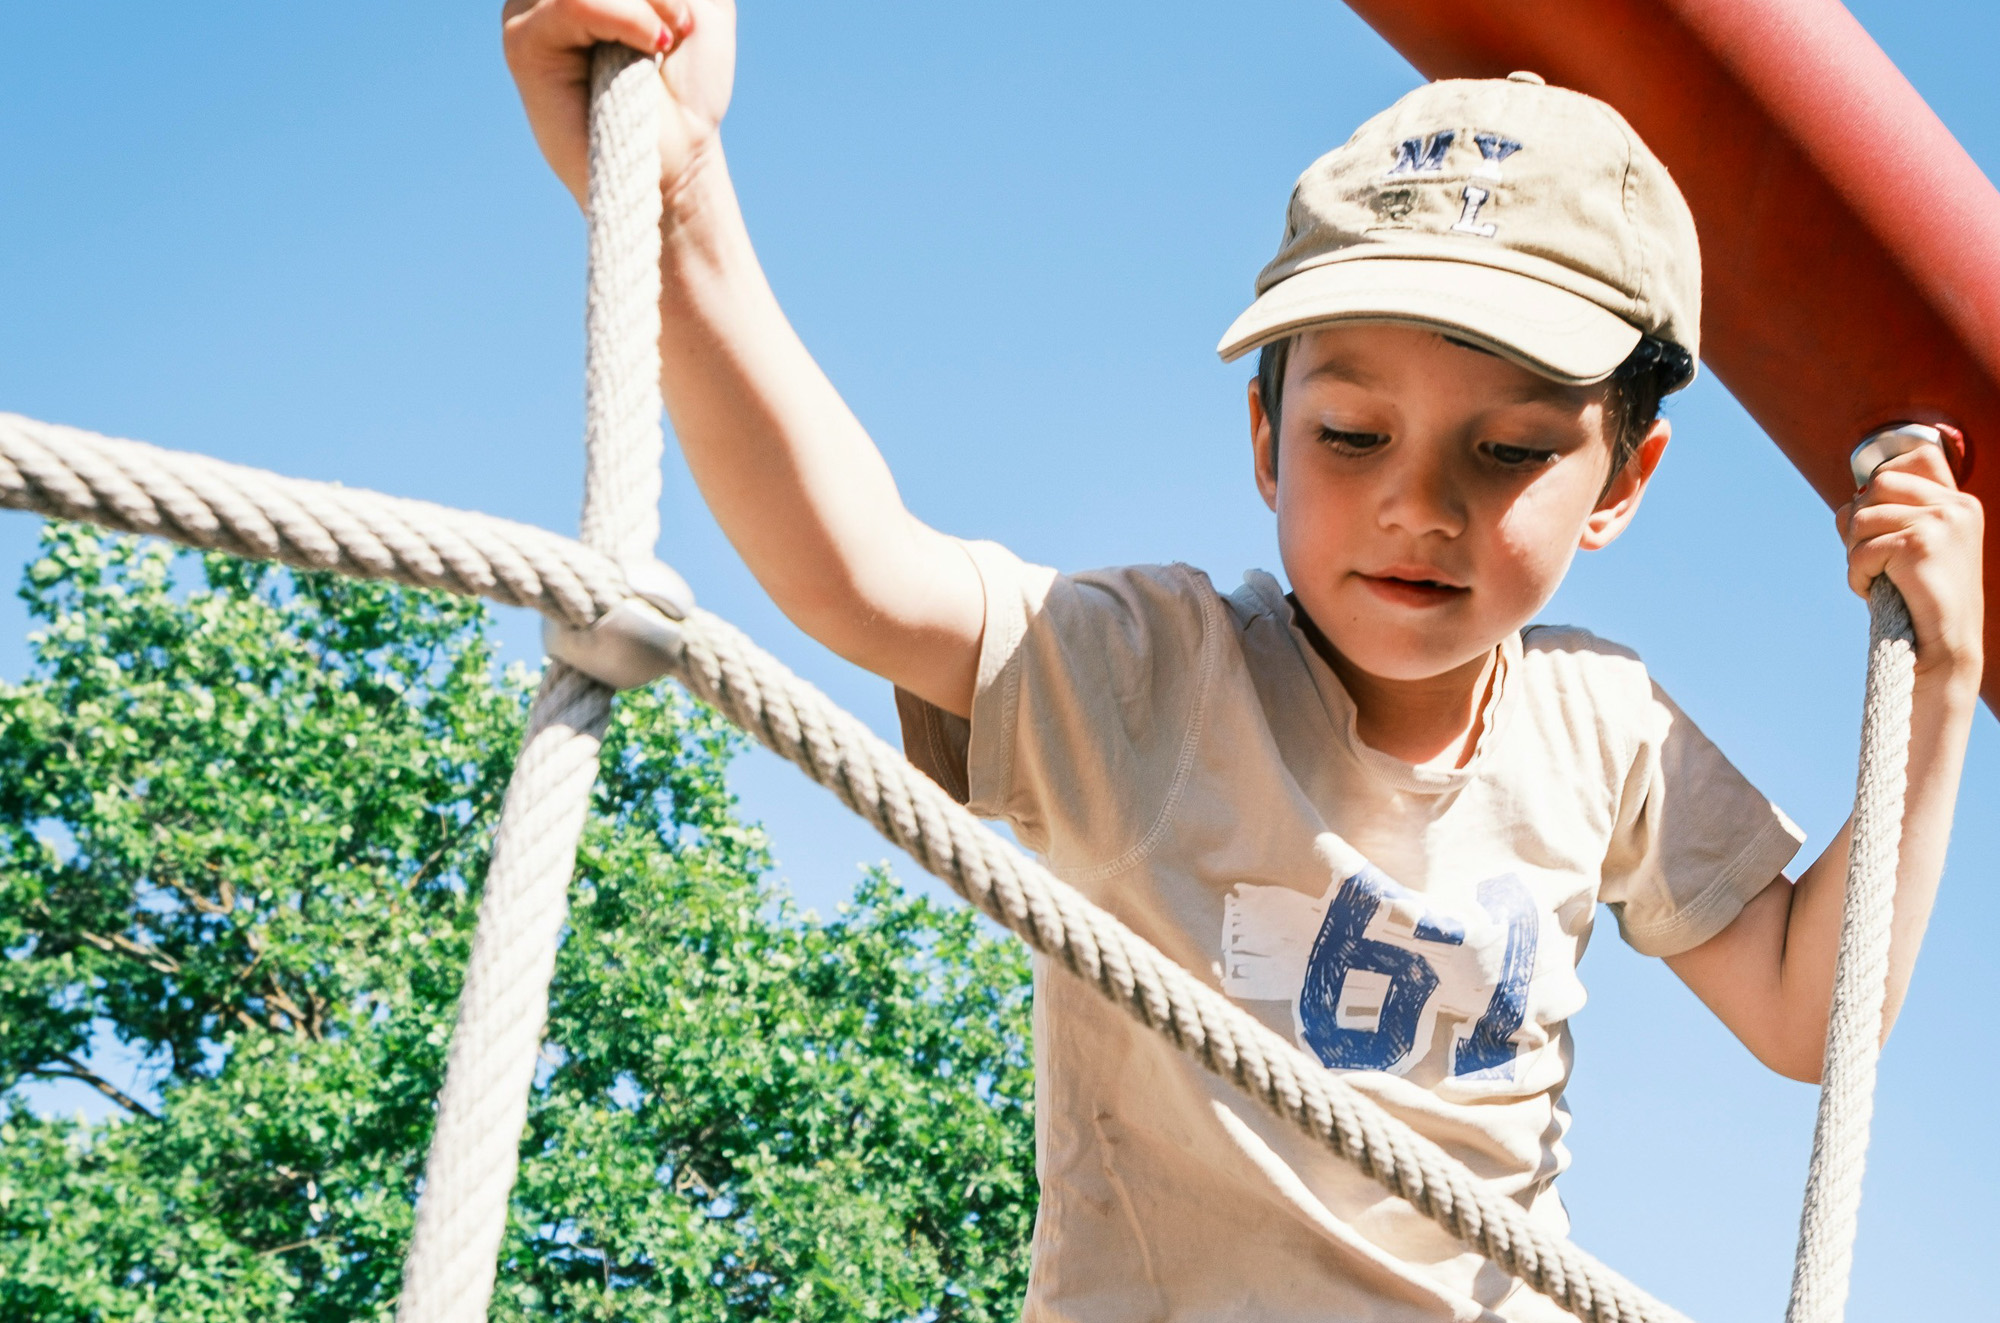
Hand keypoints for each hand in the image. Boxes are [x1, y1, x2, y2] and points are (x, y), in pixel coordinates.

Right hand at [502, 0, 735, 206]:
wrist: (679, 158)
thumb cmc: (685, 84)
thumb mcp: (696, 0)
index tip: (677, 16)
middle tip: (681, 22)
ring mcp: (528, 7)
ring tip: (669, 37)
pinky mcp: (522, 43)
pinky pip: (572, 1)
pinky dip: (625, 17)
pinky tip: (652, 46)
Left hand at [1838, 442, 1984, 690]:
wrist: (1944, 648)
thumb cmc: (1921, 600)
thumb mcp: (1911, 546)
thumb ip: (1888, 515)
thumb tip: (1848, 501)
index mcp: (1960, 502)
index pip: (1918, 455)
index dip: (1885, 479)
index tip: (1881, 518)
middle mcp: (1956, 506)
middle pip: (1878, 483)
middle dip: (1861, 522)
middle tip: (1873, 558)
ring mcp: (1940, 522)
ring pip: (1861, 517)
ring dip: (1856, 553)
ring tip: (1877, 577)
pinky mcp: (1918, 544)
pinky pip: (1860, 550)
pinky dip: (1856, 575)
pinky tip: (1875, 592)